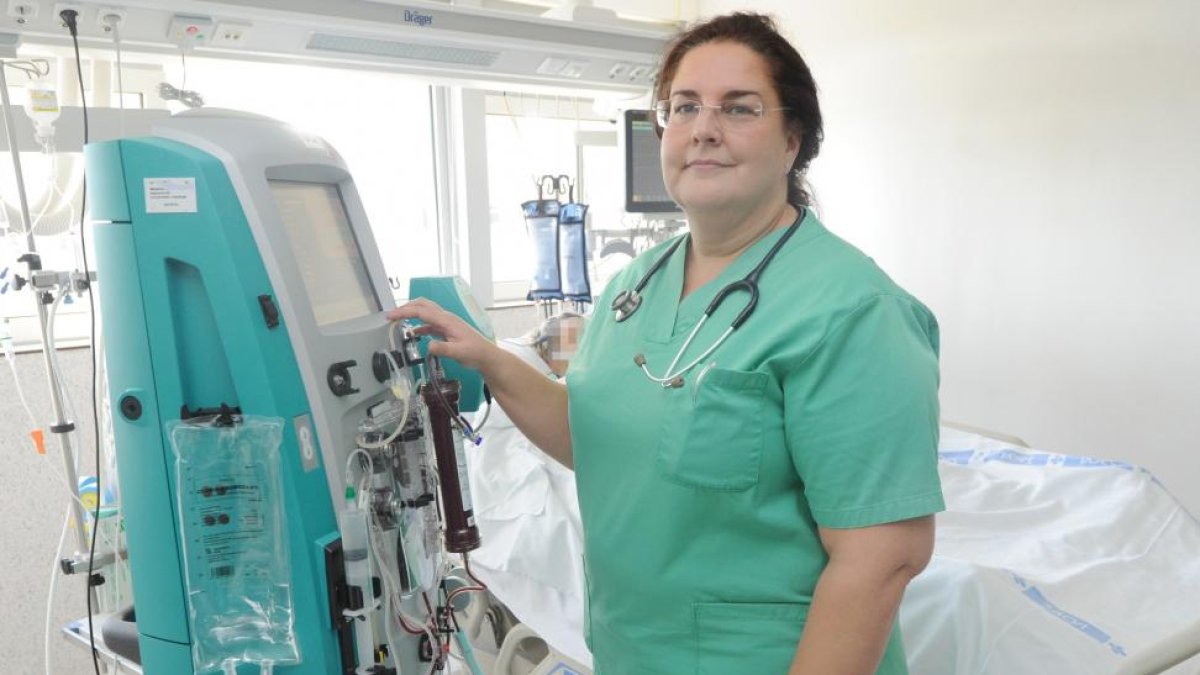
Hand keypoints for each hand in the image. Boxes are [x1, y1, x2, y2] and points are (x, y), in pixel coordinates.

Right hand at [386, 299, 500, 371]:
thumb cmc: (476, 353)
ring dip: (412, 315)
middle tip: (391, 315)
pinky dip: (419, 326)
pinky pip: (430, 324)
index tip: (391, 316)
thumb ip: (444, 349)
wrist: (487, 356)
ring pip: (426, 313)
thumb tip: (428, 346)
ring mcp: (447, 323)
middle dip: (406, 308)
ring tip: (398, 322)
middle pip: (423, 306)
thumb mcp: (459, 353)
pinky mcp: (447, 330)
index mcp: (447, 320)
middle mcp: (446, 318)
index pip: (422, 312)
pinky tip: (413, 333)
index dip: (405, 312)